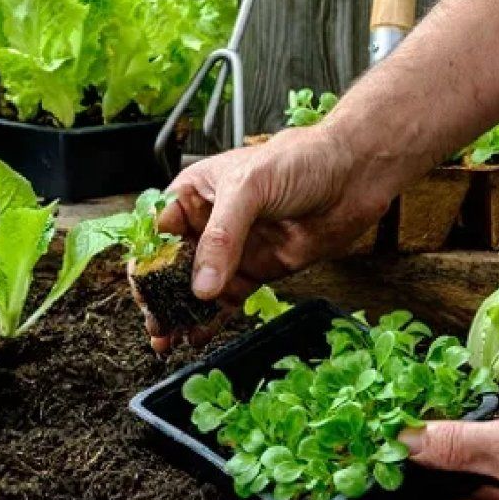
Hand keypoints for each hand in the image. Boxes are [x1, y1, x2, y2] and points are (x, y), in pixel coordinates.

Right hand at [142, 124, 392, 351]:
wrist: (353, 176)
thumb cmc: (300, 161)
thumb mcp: (250, 188)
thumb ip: (222, 237)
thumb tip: (201, 286)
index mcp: (195, 194)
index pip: (157, 232)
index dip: (147, 262)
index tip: (144, 291)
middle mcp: (208, 224)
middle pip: (172, 267)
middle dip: (159, 296)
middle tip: (155, 324)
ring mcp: (233, 251)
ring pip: (197, 289)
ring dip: (181, 314)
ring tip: (168, 338)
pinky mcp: (257, 271)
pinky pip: (227, 300)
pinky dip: (211, 320)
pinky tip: (197, 336)